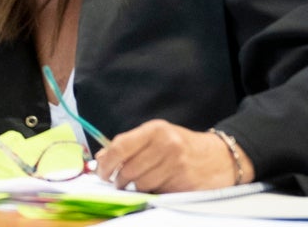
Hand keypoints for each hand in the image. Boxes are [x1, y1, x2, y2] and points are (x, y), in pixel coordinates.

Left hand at [93, 119, 251, 192]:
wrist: (221, 157)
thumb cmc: (182, 145)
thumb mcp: (156, 136)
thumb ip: (129, 145)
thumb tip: (100, 158)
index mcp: (155, 130)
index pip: (120, 147)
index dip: (106, 163)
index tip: (101, 172)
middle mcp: (167, 145)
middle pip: (129, 170)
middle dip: (119, 180)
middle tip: (118, 182)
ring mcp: (178, 165)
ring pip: (142, 184)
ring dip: (136, 187)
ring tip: (140, 183)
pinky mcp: (186, 183)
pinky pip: (158, 192)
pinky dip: (153, 192)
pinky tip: (158, 185)